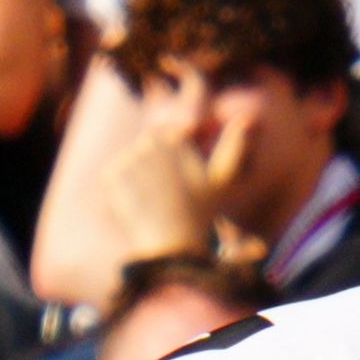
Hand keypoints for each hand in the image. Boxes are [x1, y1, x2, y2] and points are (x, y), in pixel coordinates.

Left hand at [99, 112, 250, 260]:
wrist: (175, 243)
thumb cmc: (204, 212)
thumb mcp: (225, 178)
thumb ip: (236, 145)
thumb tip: (249, 116)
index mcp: (177, 138)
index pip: (171, 139)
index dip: (176, 163)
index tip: (183, 185)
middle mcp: (150, 142)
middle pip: (148, 151)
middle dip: (155, 169)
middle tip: (169, 197)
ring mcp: (127, 158)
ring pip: (131, 165)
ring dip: (140, 181)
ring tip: (156, 205)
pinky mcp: (110, 176)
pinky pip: (115, 181)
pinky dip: (124, 194)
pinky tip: (140, 209)